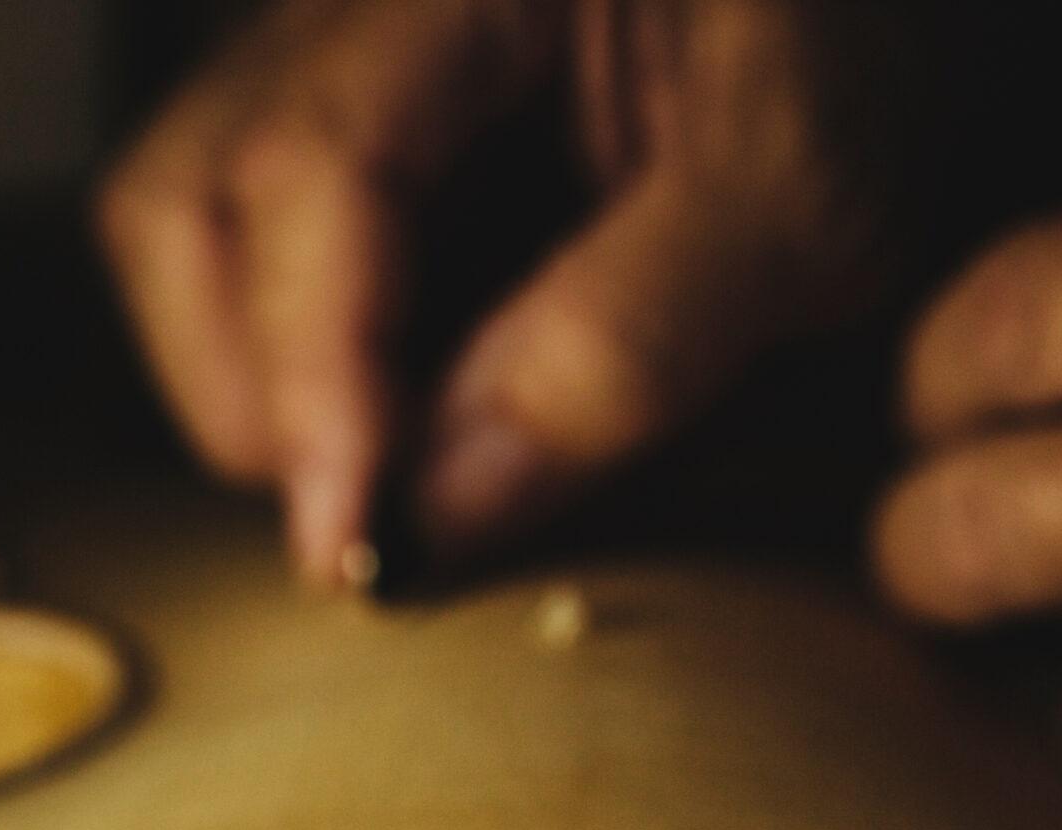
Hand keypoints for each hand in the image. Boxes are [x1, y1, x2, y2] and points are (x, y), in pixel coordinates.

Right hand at [98, 0, 905, 588]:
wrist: (880, 9)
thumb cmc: (860, 63)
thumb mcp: (808, 203)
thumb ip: (633, 340)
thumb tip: (440, 511)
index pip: (314, 168)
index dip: (319, 377)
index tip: (357, 544)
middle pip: (187, 199)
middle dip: (257, 397)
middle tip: (371, 536)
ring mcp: (340, 52)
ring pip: (181, 224)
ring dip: (251, 386)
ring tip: (379, 488)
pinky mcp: (355, 123)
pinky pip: (247, 243)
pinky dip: (295, 359)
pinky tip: (396, 431)